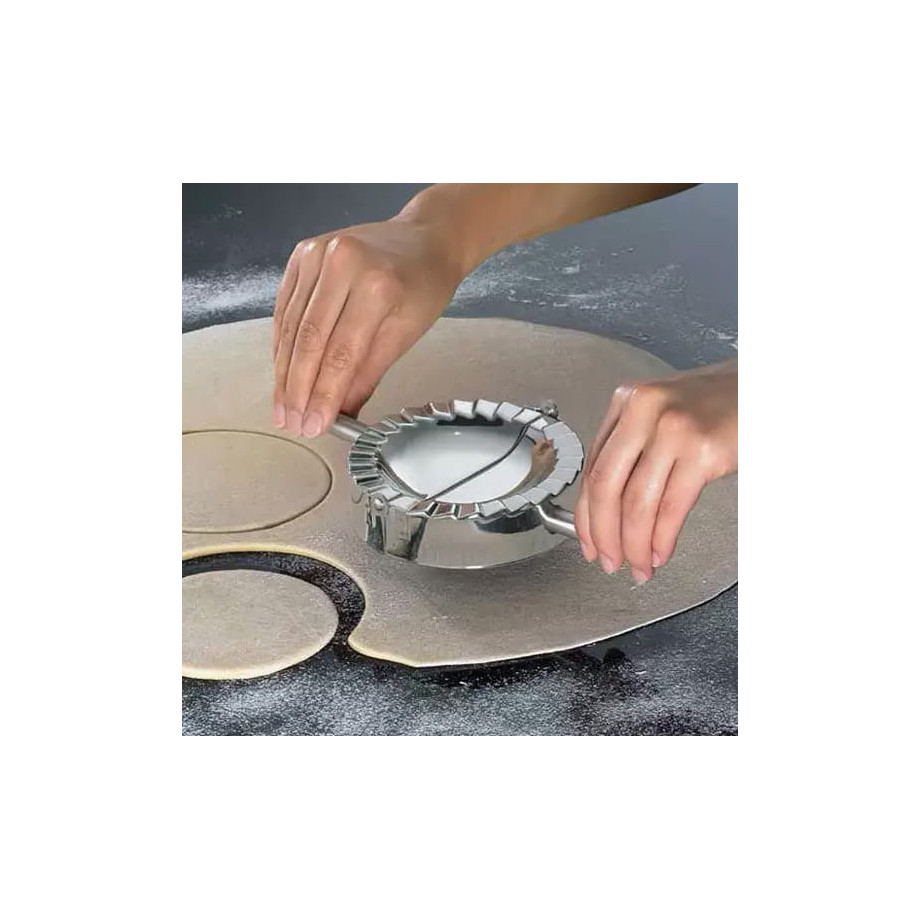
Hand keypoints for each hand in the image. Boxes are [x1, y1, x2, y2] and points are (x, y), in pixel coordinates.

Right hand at [272, 216, 462, 435]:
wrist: (424, 238)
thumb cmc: (423, 285)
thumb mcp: (406, 334)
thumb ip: (368, 375)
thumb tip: (341, 414)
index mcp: (377, 285)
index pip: (341, 352)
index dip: (323, 394)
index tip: (314, 425)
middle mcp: (342, 264)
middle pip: (309, 340)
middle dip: (297, 389)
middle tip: (292, 423)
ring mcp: (317, 254)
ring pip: (291, 326)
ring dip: (284, 372)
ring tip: (283, 408)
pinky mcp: (301, 253)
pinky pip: (285, 307)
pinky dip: (283, 344)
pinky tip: (282, 373)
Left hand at [574, 360, 736, 582]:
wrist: (766, 390)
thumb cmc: (718, 406)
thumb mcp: (663, 417)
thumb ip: (633, 451)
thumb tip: (606, 510)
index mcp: (627, 401)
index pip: (593, 468)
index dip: (586, 515)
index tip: (587, 541)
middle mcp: (644, 410)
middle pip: (606, 486)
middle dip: (603, 535)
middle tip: (608, 561)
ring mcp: (672, 429)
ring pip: (636, 502)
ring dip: (634, 544)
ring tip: (638, 565)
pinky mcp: (703, 450)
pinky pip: (670, 507)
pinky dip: (661, 538)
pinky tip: (660, 552)